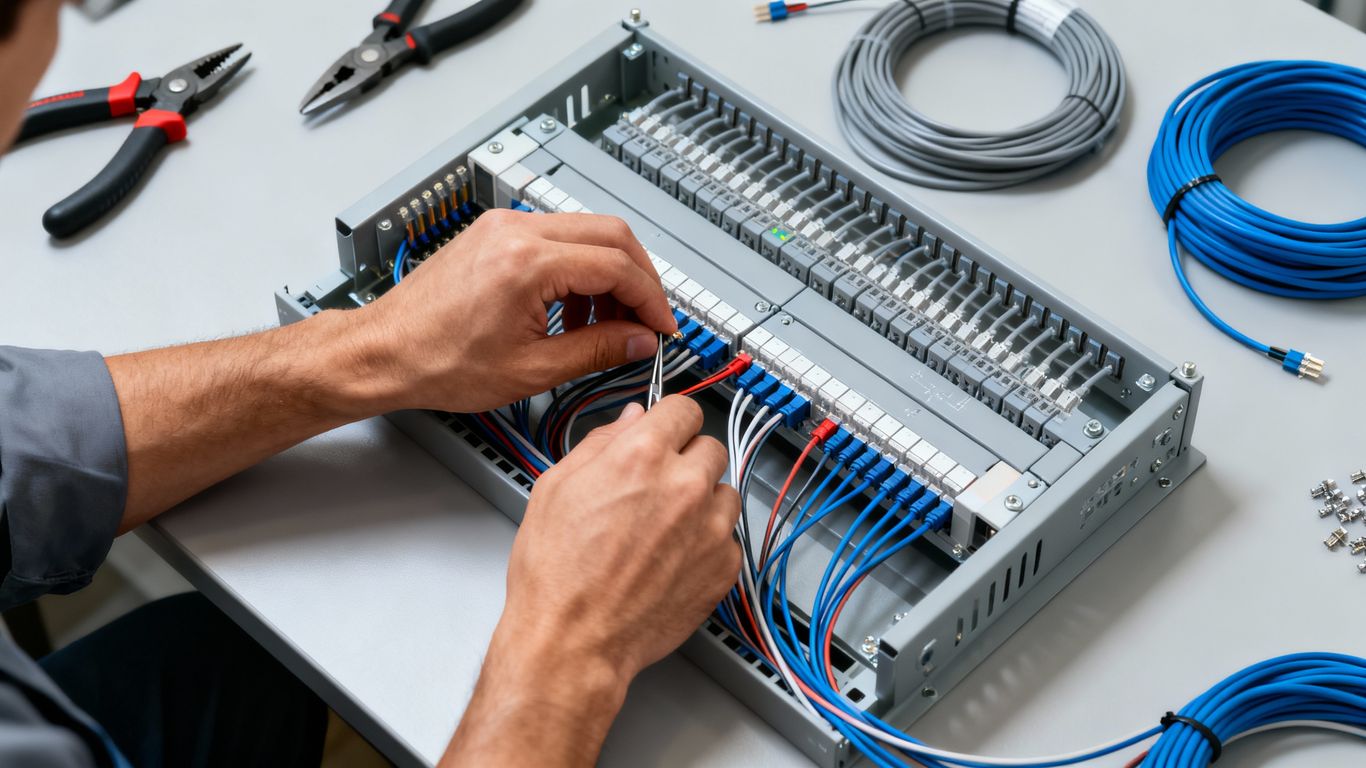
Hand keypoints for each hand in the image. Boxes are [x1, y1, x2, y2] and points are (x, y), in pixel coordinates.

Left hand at [345, 210, 677, 413]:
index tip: (663, 327)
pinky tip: (574, 310)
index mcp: (528, 262)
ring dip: (609, 273)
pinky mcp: (495, 232)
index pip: (618, 265)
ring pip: (586, 231)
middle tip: (648, 319)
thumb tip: (640, 341)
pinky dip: (579, 268)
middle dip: (640, 277)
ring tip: (607, 325)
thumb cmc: (437, 361)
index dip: (652, 299)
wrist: (384, 351)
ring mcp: (504, 226)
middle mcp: (517, 231)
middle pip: (612, 233)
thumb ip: (599, 350)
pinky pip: (557, 237)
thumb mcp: (533, 369)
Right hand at [500, 396, 741, 683]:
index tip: (667, 432)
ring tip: (664, 528)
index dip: (670, 421)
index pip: (684, 409)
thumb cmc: (557, 574)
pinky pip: (728, 538)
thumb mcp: (556, 487)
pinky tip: (672, 558)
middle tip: (657, 487)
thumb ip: (600, 443)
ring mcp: (710, 527)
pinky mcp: (723, 566)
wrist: (573, 640)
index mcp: (642, 456)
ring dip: (702, 501)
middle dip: (685, 460)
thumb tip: (629, 420)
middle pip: (709, 447)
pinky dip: (707, 543)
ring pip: (724, 492)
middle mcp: (684, 486)